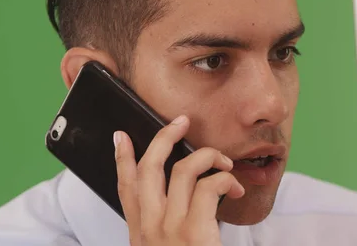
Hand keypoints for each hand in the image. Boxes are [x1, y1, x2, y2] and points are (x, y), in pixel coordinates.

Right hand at [113, 115, 245, 245]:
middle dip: (165, 137)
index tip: (121, 137)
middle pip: (149, 168)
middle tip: (181, 122)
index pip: (126, 188)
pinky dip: (225, 179)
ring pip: (183, 169)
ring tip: (225, 163)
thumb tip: (179, 199)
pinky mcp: (195, 231)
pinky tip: (234, 188)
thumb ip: (163, 226)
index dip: (122, 159)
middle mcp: (151, 228)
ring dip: (208, 156)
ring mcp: (171, 228)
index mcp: (141, 233)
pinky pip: (209, 187)